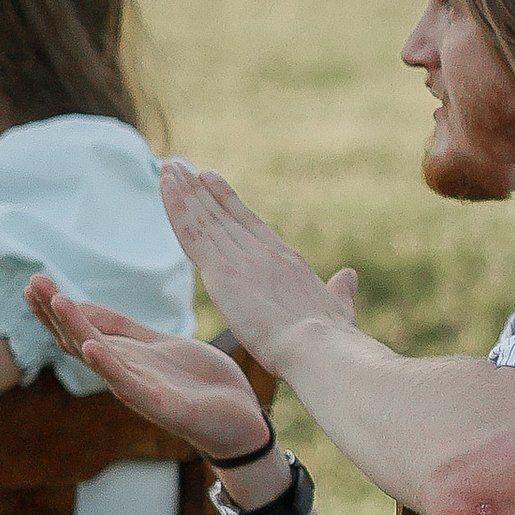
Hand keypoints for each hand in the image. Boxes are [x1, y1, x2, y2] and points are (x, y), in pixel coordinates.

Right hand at [24, 284, 276, 461]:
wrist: (243, 420)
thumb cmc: (201, 383)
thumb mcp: (160, 345)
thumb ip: (124, 328)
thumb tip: (83, 305)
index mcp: (125, 358)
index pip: (80, 331)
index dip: (56, 309)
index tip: (34, 282)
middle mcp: (124, 375)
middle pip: (79, 341)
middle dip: (55, 313)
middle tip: (33, 283)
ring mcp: (141, 391)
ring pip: (99, 359)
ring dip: (77, 330)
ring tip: (57, 302)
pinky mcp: (163, 407)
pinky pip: (130, 386)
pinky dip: (110, 367)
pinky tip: (92, 347)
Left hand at [157, 161, 350, 369]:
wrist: (320, 348)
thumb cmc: (332, 339)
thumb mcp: (339, 309)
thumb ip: (340, 290)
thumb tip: (349, 276)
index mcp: (288, 260)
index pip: (249, 223)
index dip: (227, 199)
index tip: (208, 177)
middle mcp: (263, 252)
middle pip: (222, 216)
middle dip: (198, 190)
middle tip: (176, 166)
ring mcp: (242, 260)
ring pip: (204, 220)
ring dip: (182, 192)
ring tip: (166, 168)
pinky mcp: (222, 273)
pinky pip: (192, 236)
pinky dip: (177, 210)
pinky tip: (166, 188)